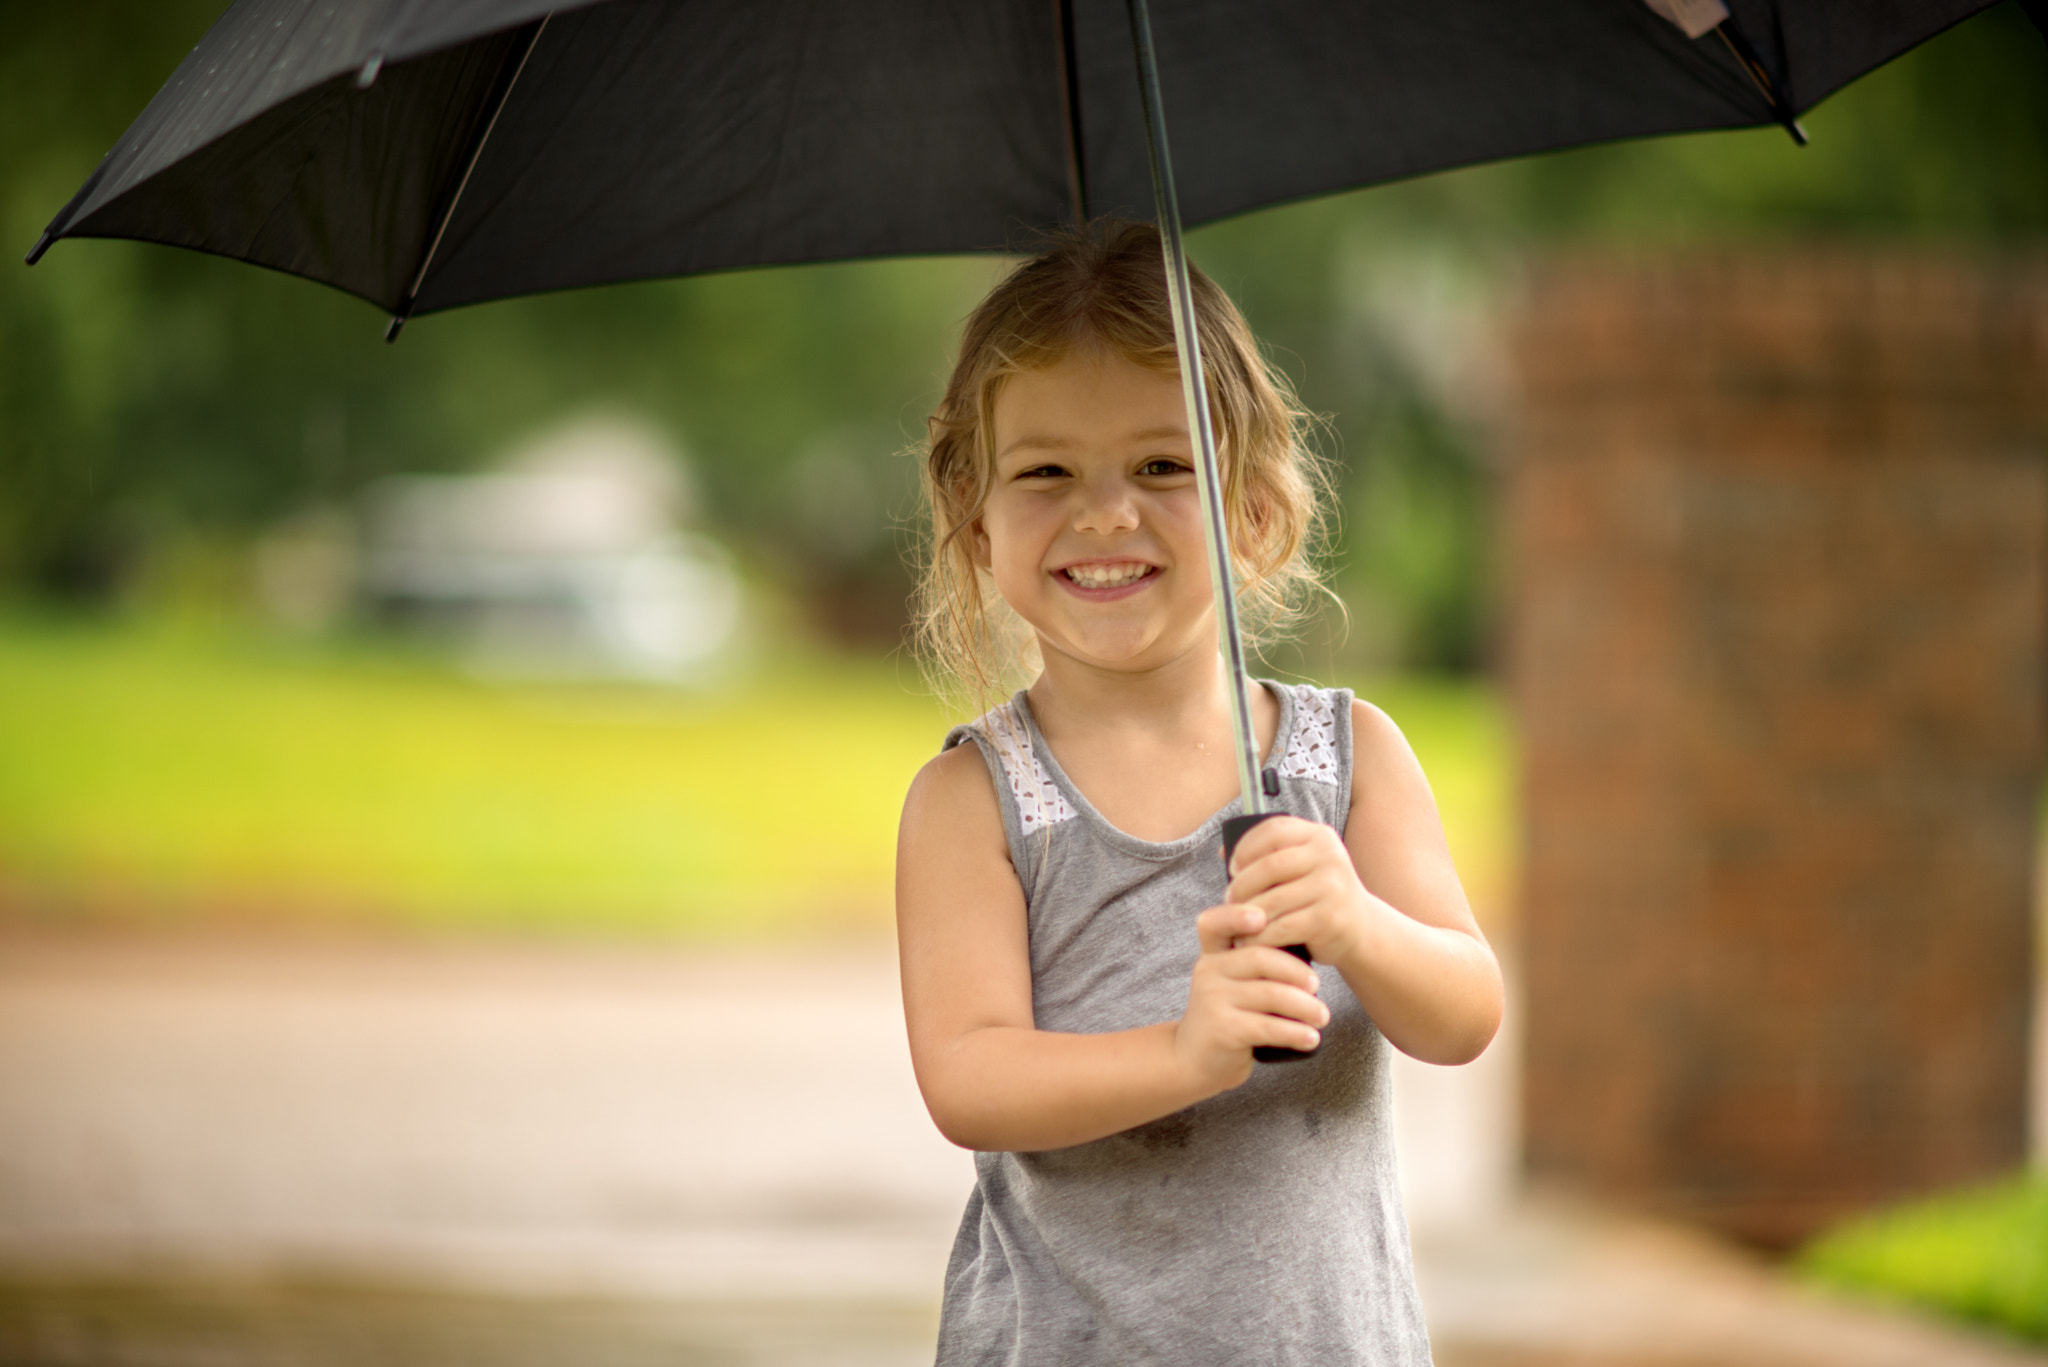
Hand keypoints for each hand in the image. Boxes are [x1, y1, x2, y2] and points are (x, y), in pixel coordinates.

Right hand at [1174, 902, 1328, 1090]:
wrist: (1195, 1059)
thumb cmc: (1227, 1013)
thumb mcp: (1231, 980)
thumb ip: (1255, 959)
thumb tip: (1306, 942)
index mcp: (1212, 954)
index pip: (1215, 923)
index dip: (1236, 915)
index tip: (1263, 917)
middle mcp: (1208, 972)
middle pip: (1260, 958)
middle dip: (1296, 971)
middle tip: (1317, 986)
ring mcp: (1213, 1001)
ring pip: (1271, 995)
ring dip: (1305, 1006)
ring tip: (1322, 1016)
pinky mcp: (1223, 1031)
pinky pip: (1268, 1027)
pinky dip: (1296, 1032)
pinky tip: (1311, 1038)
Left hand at [1225, 815, 1372, 966]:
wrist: (1361, 928)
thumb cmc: (1318, 895)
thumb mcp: (1302, 867)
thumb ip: (1268, 855)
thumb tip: (1222, 851)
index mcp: (1319, 836)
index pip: (1273, 831)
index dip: (1245, 847)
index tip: (1234, 868)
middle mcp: (1329, 857)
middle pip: (1269, 866)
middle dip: (1242, 885)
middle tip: (1230, 899)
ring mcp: (1331, 888)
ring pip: (1272, 900)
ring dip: (1247, 914)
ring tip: (1237, 922)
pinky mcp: (1329, 919)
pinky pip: (1281, 927)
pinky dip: (1260, 936)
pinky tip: (1251, 940)